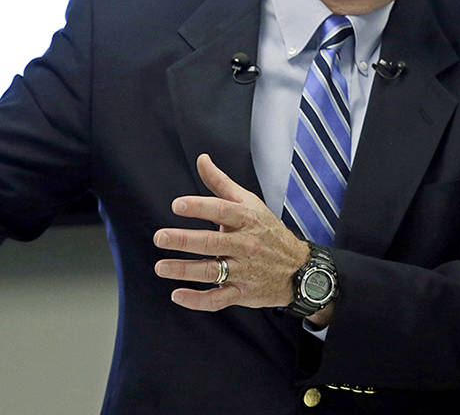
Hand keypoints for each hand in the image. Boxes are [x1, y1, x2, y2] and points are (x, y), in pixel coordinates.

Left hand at [153, 154, 314, 315]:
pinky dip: (197, 300)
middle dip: (184, 240)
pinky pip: (218, 299)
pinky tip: (178, 295)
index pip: (222, 210)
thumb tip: (202, 159)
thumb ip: (221, 183)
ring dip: (184, 270)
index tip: (177, 205)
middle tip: (160, 237)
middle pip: (212, 242)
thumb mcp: (250, 203)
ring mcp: (244, 270)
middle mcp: (246, 245)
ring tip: (161, 266)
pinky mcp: (242, 293)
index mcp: (247, 219)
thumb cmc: (268, 232)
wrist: (299, 267)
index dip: (199, 207)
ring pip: (212, 271)